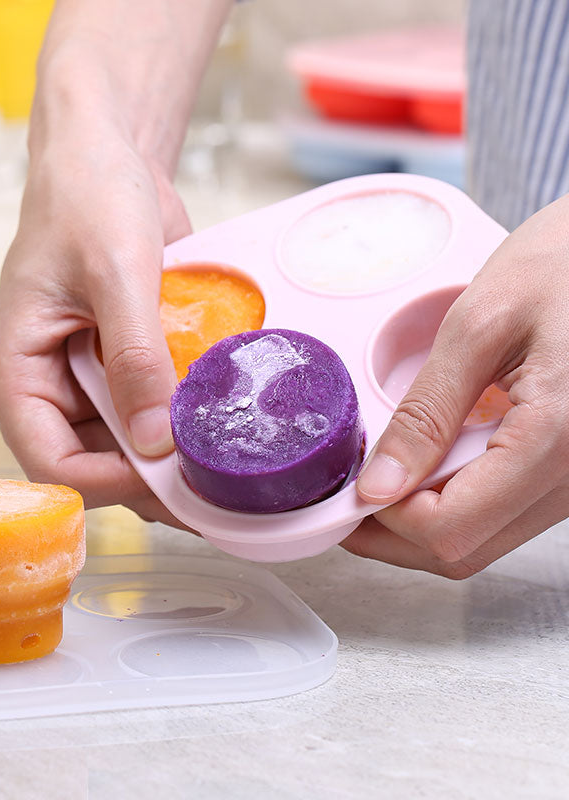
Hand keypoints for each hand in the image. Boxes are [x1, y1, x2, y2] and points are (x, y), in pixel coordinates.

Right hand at [0, 116, 189, 524]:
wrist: (109, 156)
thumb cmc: (87, 198)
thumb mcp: (114, 273)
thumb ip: (134, 356)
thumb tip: (155, 438)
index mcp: (17, 373)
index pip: (50, 465)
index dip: (109, 480)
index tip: (170, 472)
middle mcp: (49, 388)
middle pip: (95, 465)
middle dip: (152, 478)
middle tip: (215, 483)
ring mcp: (90, 381)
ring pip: (129, 446)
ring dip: (175, 454)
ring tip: (228, 455)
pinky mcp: (125, 368)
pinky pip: (154, 411)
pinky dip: (185, 419)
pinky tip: (224, 417)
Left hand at [343, 193, 568, 577]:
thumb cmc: (561, 267)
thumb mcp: (478, 327)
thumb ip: (426, 413)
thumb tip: (378, 486)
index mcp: (556, 438)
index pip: (451, 528)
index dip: (385, 518)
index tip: (347, 487)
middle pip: (463, 549)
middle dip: (392, 531)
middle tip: (347, 494)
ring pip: (482, 540)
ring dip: (420, 520)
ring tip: (380, 474)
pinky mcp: (567, 471)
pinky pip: (502, 513)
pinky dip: (453, 501)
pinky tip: (424, 465)